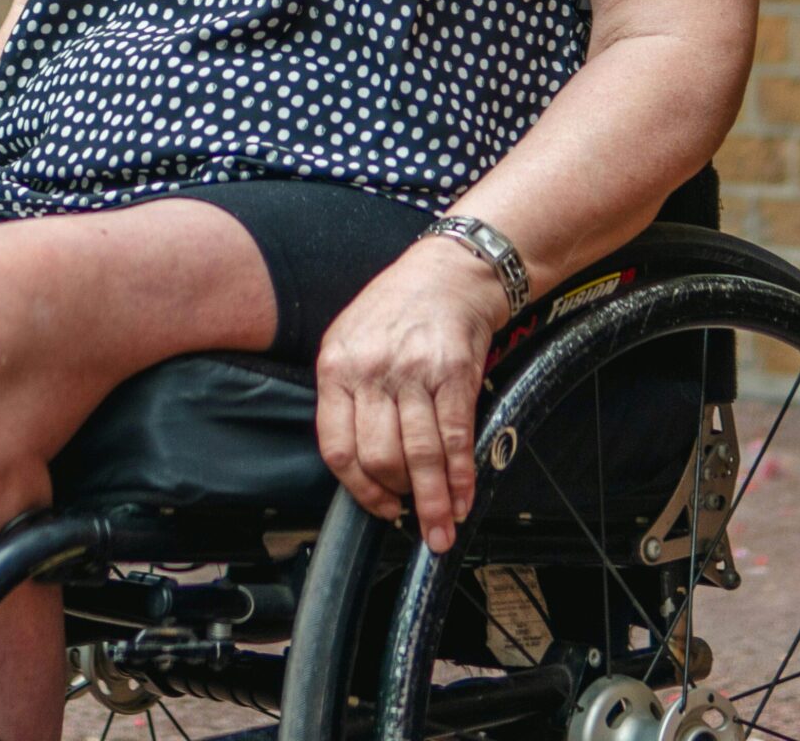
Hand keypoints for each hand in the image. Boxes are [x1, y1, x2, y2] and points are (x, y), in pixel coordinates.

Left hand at [313, 236, 510, 553]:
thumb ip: (349, 395)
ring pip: (418, 456)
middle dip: (398, 498)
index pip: (337, 447)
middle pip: (378, 458)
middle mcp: (371, 369)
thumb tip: (363, 466)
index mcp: (337, 365)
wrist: (450, 270)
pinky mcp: (454, 372)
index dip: (359, 490)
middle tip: (413, 518)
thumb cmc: (399, 308)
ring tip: (441, 528)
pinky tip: (463, 496)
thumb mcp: (352, 340)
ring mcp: (413, 370)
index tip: (379, 509)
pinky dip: (460, 477)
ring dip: (433, 503)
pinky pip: (454, 438)